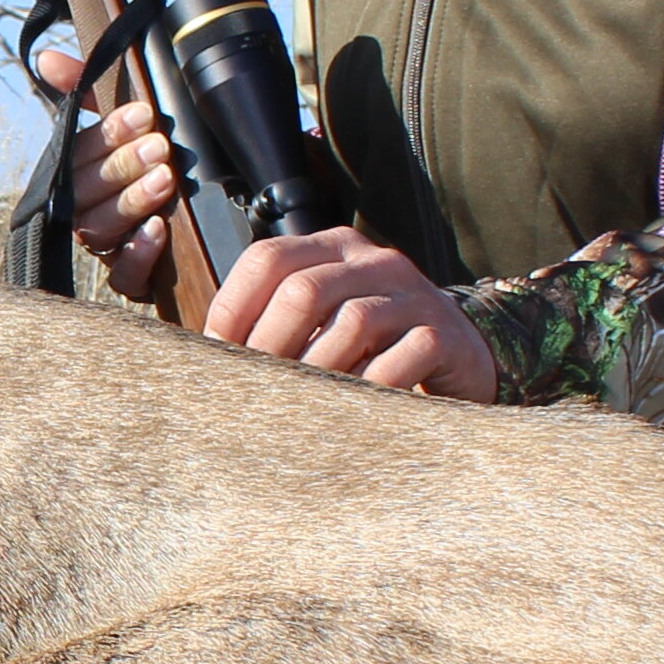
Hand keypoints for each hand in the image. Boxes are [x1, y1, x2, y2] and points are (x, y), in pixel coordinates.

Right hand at [25, 44, 181, 305]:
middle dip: (122, 167)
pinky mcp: (131, 281)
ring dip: (131, 202)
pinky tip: (157, 230)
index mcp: (81, 174)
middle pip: (85, 194)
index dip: (107, 134)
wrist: (213, 222)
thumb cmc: (157, 163)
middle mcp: (86, 212)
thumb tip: (46, 58)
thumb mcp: (131, 121)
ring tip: (166, 179)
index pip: (78, 154)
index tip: (143, 114)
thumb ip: (88, 87)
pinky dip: (138, 254)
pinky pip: (122, 277)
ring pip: (99, 231)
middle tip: (160, 147)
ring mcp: (107, 249)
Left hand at [210, 226, 497, 399]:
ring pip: (352, 323)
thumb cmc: (368, 347)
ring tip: (295, 409)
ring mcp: (414, 294)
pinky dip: (365, 390)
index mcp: (332, 247)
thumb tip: (203, 361)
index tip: (217, 360)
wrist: (459, 359)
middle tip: (255, 394)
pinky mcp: (444, 335)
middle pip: (305, 290)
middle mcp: (374, 260)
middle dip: (269, 347)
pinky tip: (347, 416)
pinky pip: (397, 360)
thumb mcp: (320, 323)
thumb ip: (273, 324)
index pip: (267, 259)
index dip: (233, 309)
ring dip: (316, 373)